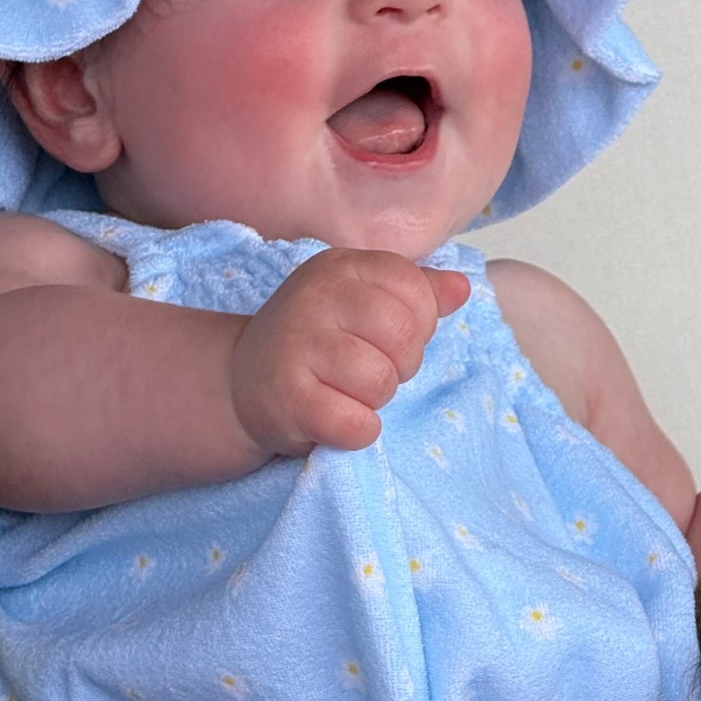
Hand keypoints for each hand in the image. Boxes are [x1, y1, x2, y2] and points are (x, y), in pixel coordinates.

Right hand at [229, 248, 469, 457]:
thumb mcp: (359, 303)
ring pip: (381, 382)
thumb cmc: (313, 342)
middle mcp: (316, 298)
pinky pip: (356, 423)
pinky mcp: (288, 398)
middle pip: (404, 336)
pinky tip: (336, 419)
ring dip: (374, 400)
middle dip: (400, 366)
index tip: (388, 338)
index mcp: (341, 268)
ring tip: (346, 393)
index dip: (418, 323)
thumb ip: (414, 292)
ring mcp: (297, 346)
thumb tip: (461, 289)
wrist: (239, 382)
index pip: (414, 288)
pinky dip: (357, 432)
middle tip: (368, 372)